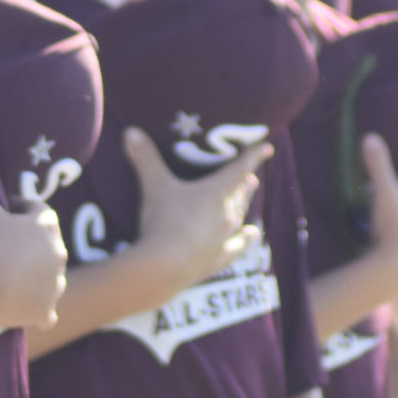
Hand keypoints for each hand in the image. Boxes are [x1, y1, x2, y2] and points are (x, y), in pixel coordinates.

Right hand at [0, 198, 67, 330]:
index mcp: (46, 226)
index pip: (39, 210)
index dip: (22, 206)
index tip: (8, 209)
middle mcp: (58, 254)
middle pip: (50, 246)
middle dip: (35, 244)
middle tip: (13, 246)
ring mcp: (55, 285)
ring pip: (53, 280)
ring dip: (41, 278)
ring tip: (20, 281)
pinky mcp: (46, 311)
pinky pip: (47, 314)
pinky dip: (40, 312)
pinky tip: (32, 313)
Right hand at [121, 126, 269, 289]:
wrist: (166, 266)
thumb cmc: (163, 220)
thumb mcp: (153, 185)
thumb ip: (145, 158)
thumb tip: (131, 131)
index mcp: (216, 192)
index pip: (240, 168)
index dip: (254, 156)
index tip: (267, 148)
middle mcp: (227, 213)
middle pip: (241, 193)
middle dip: (245, 182)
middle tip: (249, 175)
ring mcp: (225, 237)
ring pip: (241, 215)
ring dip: (244, 204)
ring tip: (248, 196)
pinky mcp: (219, 258)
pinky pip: (239, 245)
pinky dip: (247, 238)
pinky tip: (253, 235)